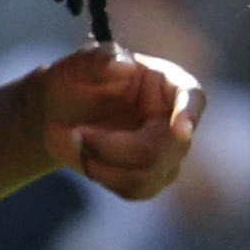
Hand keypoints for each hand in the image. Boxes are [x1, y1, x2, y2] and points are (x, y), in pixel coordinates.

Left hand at [31, 44, 200, 200]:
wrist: (57, 113)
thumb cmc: (75, 80)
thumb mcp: (79, 63)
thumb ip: (98, 58)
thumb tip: (122, 63)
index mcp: (168, 83)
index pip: (193, 98)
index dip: (190, 114)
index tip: (181, 129)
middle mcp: (174, 119)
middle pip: (169, 148)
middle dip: (116, 146)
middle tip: (78, 133)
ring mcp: (167, 152)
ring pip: (150, 174)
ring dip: (105, 163)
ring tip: (78, 140)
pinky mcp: (150, 177)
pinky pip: (137, 190)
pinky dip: (104, 177)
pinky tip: (88, 159)